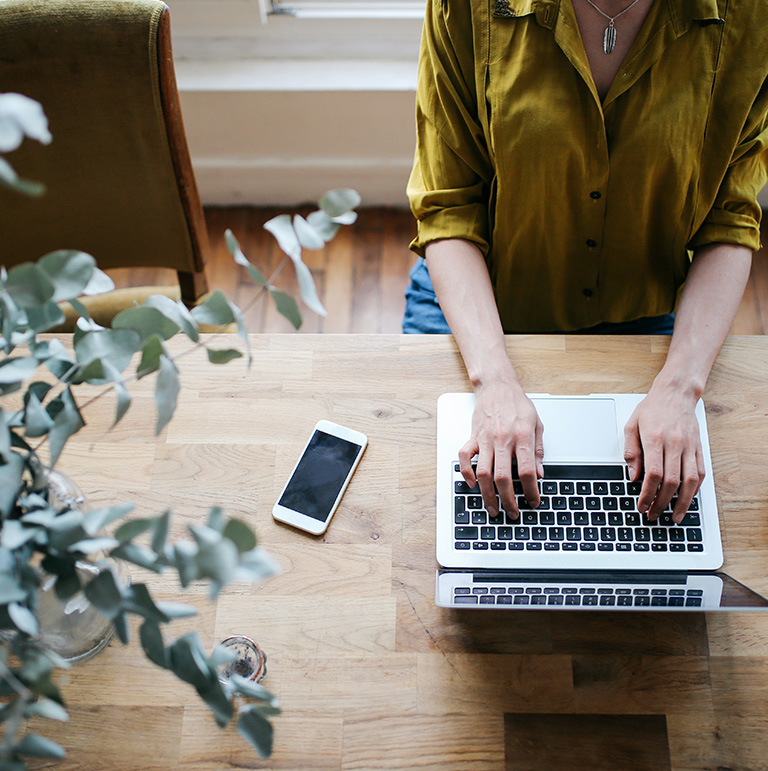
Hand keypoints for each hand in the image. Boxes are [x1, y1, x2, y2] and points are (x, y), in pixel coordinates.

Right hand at [458, 381, 543, 519]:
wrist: (497, 386)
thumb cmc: (517, 404)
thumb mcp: (537, 425)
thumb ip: (537, 451)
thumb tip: (540, 474)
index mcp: (521, 437)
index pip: (526, 471)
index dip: (531, 490)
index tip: (534, 501)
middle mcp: (502, 439)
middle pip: (503, 477)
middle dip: (508, 500)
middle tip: (512, 513)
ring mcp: (485, 439)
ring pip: (483, 473)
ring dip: (487, 494)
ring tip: (493, 508)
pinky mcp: (473, 437)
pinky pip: (465, 457)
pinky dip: (466, 472)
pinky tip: (472, 483)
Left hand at [623, 383, 705, 522]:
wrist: (676, 393)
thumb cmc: (652, 408)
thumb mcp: (631, 425)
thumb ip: (631, 452)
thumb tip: (633, 476)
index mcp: (655, 439)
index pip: (653, 474)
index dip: (647, 494)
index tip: (641, 505)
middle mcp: (675, 444)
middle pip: (671, 481)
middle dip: (662, 502)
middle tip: (653, 514)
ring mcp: (689, 446)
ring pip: (690, 481)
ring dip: (682, 502)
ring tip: (675, 516)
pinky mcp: (699, 448)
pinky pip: (700, 473)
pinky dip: (694, 489)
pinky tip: (687, 499)